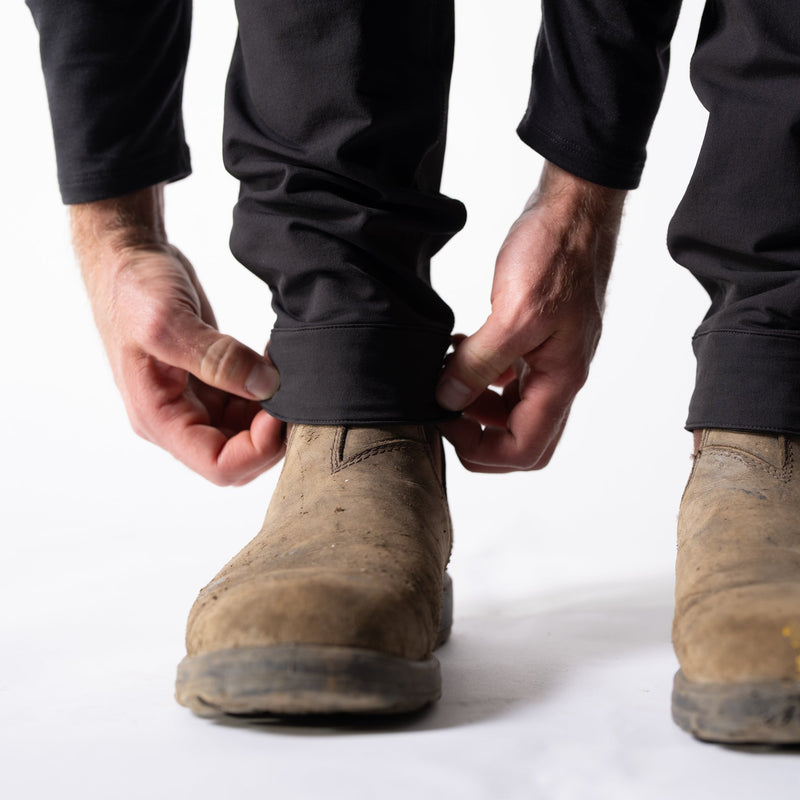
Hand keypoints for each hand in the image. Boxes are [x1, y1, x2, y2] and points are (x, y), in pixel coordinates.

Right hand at [71, 184, 284, 484]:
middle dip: (272, 435)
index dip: (258, 449)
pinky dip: (269, 388)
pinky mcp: (211, 379)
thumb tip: (265, 386)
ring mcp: (195, 399)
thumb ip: (215, 359)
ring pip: (248, 430)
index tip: (283, 411)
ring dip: (274, 410)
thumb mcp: (167, 322)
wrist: (127, 255)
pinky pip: (248, 400)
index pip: (218, 465)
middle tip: (297, 396)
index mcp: (158, 418)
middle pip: (239, 454)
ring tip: (291, 374)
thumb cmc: (131, 287)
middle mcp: (177, 417)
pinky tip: (280, 363)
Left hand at [435, 162, 625, 472]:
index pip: (525, 449)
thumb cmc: (557, 255)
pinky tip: (458, 352)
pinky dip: (481, 373)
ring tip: (445, 377)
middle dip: (479, 435)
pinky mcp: (536, 337)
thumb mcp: (514, 315)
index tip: (446, 424)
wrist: (574, 212)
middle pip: (521, 436)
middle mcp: (559, 376)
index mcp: (561, 380)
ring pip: (512, 406)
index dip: (481, 450)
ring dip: (476, 402)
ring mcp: (548, 357)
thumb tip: (447, 399)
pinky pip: (508, 373)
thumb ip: (479, 364)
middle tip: (444, 412)